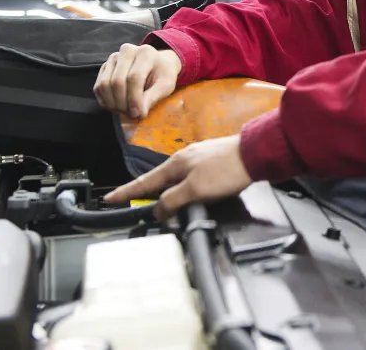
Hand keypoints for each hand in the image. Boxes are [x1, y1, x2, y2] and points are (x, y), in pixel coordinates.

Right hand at [93, 43, 181, 118]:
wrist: (157, 64)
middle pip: (117, 82)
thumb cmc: (162, 74)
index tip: (137, 114)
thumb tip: (139, 113)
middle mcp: (127, 51)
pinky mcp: (104, 67)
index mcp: (145, 53)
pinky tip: (116, 107)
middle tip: (131, 115)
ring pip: (105, 85)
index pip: (134, 77)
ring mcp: (113, 58)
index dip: (134, 99)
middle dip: (123, 103)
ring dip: (113, 104)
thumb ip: (153, 97)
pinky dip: (105, 101)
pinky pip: (98, 87)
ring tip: (125, 112)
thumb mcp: (165, 85)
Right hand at [104, 135, 252, 220]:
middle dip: (145, 194)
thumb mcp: (195, 190)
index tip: (109, 199)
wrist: (256, 154)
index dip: (125, 193)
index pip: (144, 182)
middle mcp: (184, 160)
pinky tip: (189, 197)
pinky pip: (190, 180)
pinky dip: (183, 190)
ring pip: (175, 181)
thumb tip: (158, 210)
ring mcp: (199, 160)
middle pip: (159, 181)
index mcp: (176, 165)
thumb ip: (173, 201)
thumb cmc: (227, 170)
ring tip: (161, 207)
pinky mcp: (213, 164)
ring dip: (167, 193)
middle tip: (131, 205)